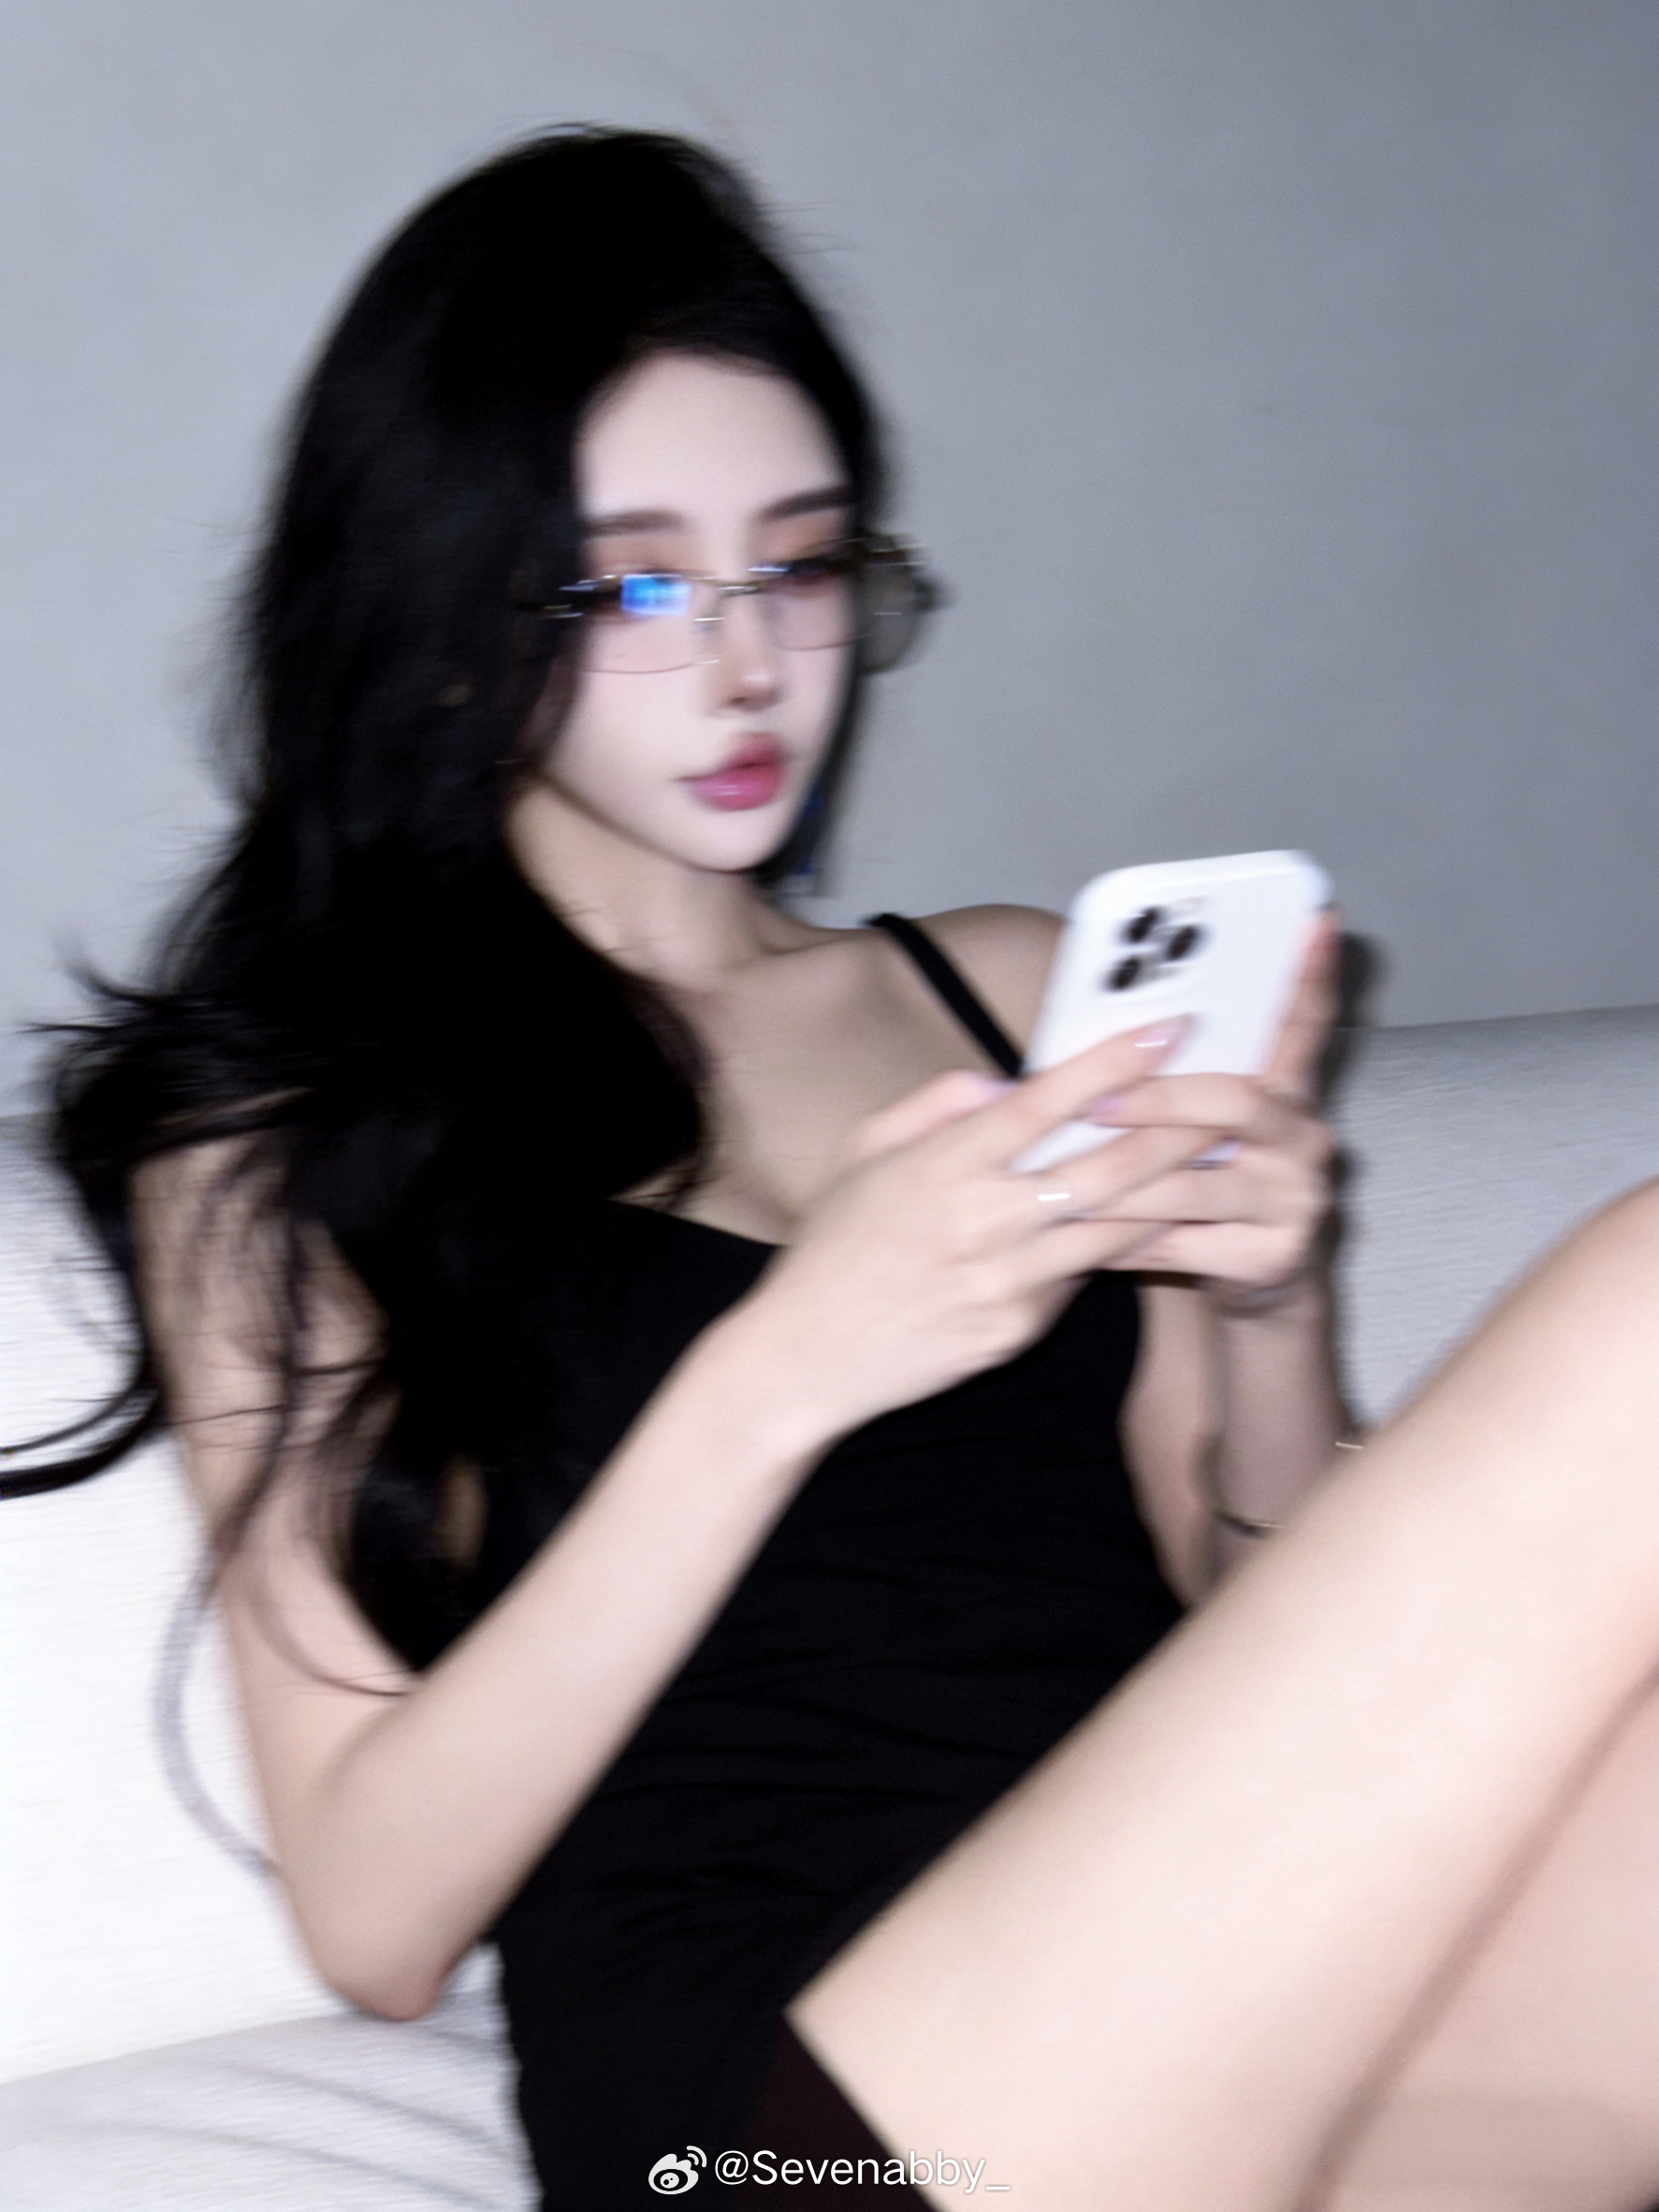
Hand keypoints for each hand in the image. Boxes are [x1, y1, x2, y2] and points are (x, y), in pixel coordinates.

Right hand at [728, 1020, 1227, 1443]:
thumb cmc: (833, 1245)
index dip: (1112, 1064)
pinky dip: (1118, 1247)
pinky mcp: (1018, 1329)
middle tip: (1234, 1096)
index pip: (1044, 1103)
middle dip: (1179, 1127)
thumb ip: (934, 1106)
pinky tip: (1159, 1221)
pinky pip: (1080, 1279)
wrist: (806, 1357)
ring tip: (1222, 1155)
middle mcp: (983, 1221)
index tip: (1169, 1029)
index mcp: (943, 1165)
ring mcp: (1005, 1282)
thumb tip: (1004, 1084)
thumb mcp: (861, 1152)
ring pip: (1114, 1228)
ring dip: (1174, 1190)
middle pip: (1106, 1167)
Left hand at [1088, 912, 1341, 1298]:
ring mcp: (1296, 1199)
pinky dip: (1126, 1241)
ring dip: (1121, 1184)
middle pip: (1233, 1103)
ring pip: (1193, 1184)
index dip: (1312, 971)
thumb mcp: (1200, 1127)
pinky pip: (1180, 1243)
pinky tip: (1085, 1240)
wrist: (1257, 1280)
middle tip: (1092, 1104)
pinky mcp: (1273, 1255)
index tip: (1317, 915)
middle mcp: (1304, 1138)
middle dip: (1155, 1101)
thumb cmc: (1208, 1181)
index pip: (1305, 1022)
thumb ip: (1171, 1081)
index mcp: (1286, 1091)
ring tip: (1063, 1182)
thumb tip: (1079, 1039)